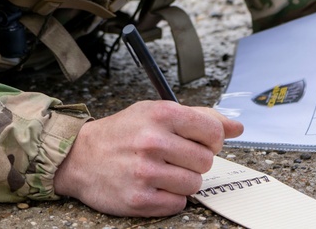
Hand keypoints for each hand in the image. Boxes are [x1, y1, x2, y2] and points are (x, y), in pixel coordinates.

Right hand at [53, 100, 243, 216]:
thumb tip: (236, 126)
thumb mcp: (155, 112)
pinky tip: (153, 185)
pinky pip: (177, 204)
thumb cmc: (121, 133)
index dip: (211, 140)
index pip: (213, 131)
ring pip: (195, 184)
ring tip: (162, 171)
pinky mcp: (139, 199)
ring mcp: (145, 172)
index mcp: (161, 115)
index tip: (199, 141)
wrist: (79, 157)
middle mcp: (153, 141)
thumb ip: (199, 117)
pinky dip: (169, 197)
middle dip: (194, 161)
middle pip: (206, 161)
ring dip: (183, 181)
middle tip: (173, 157)